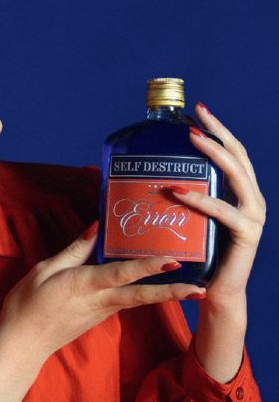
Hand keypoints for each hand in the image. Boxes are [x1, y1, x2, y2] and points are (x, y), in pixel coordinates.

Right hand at [0, 222, 204, 361]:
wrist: (22, 344)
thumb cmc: (27, 303)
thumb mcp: (44, 269)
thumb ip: (73, 250)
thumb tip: (95, 227)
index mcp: (85, 285)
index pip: (122, 274)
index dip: (148, 266)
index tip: (173, 260)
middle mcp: (100, 300)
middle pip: (142, 296)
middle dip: (172, 292)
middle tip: (202, 290)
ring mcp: (102, 312)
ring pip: (138, 300)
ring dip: (164, 294)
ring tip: (190, 286)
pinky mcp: (100, 316)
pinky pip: (126, 301)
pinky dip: (144, 293)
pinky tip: (152, 284)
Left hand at [170, 101, 265, 306]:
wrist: (211, 291)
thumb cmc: (196, 251)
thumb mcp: (189, 215)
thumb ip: (181, 193)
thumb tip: (148, 171)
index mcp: (240, 192)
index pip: (232, 153)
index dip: (217, 129)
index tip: (197, 109)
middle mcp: (251, 200)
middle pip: (238, 156)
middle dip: (217, 131)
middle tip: (195, 115)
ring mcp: (252, 217)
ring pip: (237, 176)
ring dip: (213, 154)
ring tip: (191, 138)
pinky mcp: (246, 236)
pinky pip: (223, 212)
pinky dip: (200, 199)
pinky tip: (177, 190)